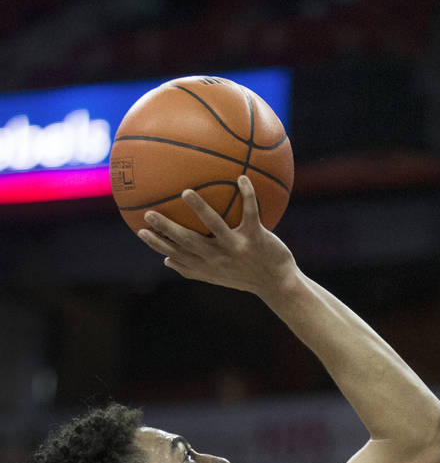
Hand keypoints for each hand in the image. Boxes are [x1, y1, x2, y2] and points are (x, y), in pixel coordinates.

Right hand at [136, 175, 295, 293]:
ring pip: (216, 226)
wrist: (278, 285)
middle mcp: (219, 257)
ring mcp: (237, 247)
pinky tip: (241, 177)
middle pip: (188, 242)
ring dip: (201, 210)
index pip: (177, 255)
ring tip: (187, 192)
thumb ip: (192, 269)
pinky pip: (251, 213)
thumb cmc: (246, 277)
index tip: (139, 230)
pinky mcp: (256, 239)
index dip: (158, 244)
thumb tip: (166, 262)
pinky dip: (248, 195)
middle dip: (167, 228)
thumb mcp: (218, 277)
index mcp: (207, 265)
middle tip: (149, 212)